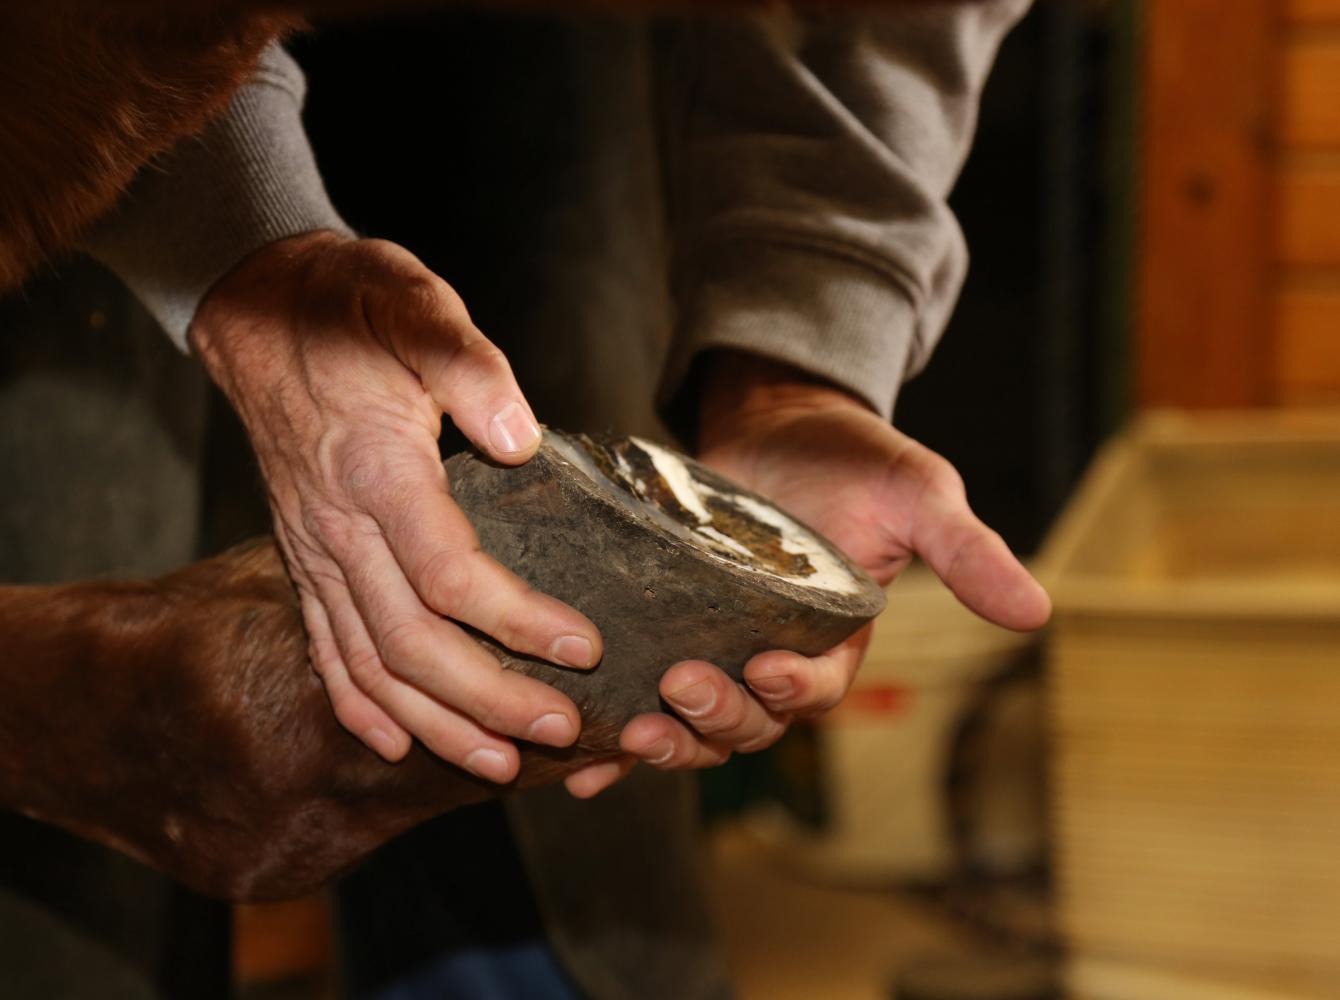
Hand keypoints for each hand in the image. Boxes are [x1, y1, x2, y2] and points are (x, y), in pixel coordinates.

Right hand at [191, 231, 602, 780]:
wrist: (262, 306)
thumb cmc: (354, 305)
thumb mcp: (417, 309)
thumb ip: (470, 369)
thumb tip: (520, 437)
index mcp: (375, 470)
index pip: (449, 574)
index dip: (519, 622)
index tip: (586, 647)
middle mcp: (336, 526)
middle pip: (411, 643)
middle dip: (489, 698)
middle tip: (562, 727)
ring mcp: (312, 550)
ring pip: (369, 664)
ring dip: (436, 722)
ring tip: (499, 765)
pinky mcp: (303, 557)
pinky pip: (323, 647)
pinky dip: (360, 704)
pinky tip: (397, 740)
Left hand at [564, 352, 1048, 797]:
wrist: (777, 420)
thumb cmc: (853, 458)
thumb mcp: (917, 495)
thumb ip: (964, 553)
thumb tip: (1038, 614)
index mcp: (834, 642)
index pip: (816, 692)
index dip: (795, 692)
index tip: (771, 668)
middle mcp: (772, 657)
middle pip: (748, 723)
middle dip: (717, 718)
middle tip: (681, 687)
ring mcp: (713, 648)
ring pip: (692, 726)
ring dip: (663, 742)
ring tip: (630, 733)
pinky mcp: (662, 631)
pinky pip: (639, 700)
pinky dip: (613, 744)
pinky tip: (580, 767)